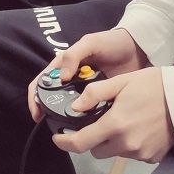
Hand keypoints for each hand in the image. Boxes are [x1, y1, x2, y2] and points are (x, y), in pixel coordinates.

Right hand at [27, 28, 149, 118]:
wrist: (138, 50)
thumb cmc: (111, 43)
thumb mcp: (91, 43)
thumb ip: (74, 55)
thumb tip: (61, 78)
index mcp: (64, 66)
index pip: (42, 82)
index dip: (35, 98)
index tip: (38, 114)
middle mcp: (72, 81)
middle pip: (54, 99)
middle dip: (50, 112)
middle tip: (54, 125)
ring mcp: (86, 92)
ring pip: (71, 108)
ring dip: (68, 118)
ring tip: (70, 130)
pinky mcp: (100, 101)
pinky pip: (90, 113)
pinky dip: (86, 120)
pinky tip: (88, 129)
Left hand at [53, 68, 173, 162]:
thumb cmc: (153, 86)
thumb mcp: (122, 82)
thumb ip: (95, 94)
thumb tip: (75, 108)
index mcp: (114, 125)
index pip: (81, 143)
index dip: (65, 143)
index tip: (58, 139)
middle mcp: (126, 144)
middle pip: (97, 150)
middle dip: (93, 138)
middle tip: (101, 120)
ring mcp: (140, 154)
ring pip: (115, 152)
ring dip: (113, 141)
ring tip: (125, 120)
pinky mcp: (152, 158)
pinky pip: (133, 154)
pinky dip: (131, 144)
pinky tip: (140, 128)